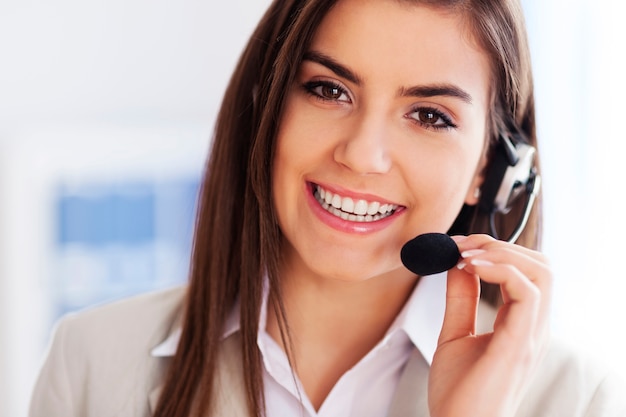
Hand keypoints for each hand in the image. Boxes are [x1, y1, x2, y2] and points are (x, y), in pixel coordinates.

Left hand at [428, 234, 551, 416]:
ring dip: (503, 252)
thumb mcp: (455, 333)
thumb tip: (457, 264)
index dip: (494, 250)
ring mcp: (531, 336)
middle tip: (463, 245)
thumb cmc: (458, 392)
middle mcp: (534, 328)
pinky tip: (470, 268)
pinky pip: (529, 293)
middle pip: (542, 266)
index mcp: (522, 325)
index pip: (526, 272)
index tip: (457, 246)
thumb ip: (461, 300)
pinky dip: (501, 270)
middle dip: (501, 244)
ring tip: (466, 254)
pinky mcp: (520, 344)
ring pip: (543, 272)